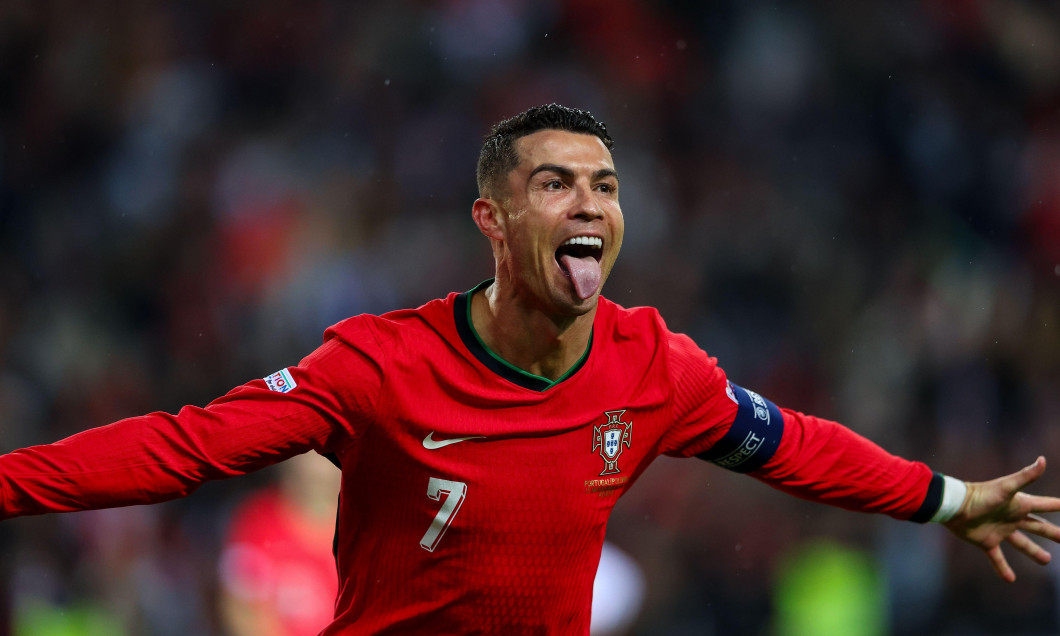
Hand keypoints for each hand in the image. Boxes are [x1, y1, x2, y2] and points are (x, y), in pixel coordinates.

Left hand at [944, 456, 1059, 581]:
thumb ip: (1026, 476)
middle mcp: (1012, 518)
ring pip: (1022, 543)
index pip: (1046, 505)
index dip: (1058, 505)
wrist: (954, 506)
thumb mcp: (1006, 487)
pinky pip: (997, 558)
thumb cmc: (980, 495)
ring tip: (1046, 561)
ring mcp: (1000, 531)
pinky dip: (1003, 568)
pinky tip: (1010, 579)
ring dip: (1034, 552)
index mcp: (1020, 505)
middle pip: (1038, 526)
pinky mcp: (987, 542)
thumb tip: (1042, 460)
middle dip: (1052, 533)